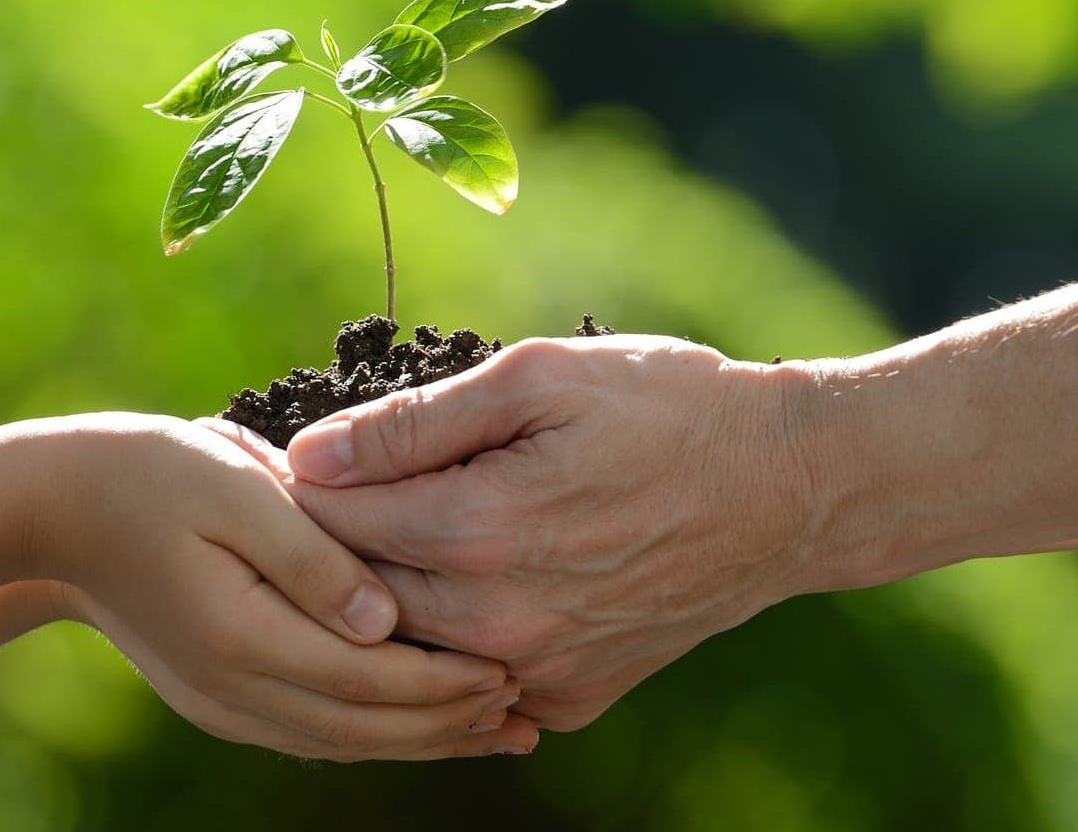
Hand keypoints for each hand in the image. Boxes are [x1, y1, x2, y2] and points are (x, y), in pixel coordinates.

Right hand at [17, 413, 536, 759]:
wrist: (54, 511)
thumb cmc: (149, 475)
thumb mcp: (235, 488)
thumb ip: (314, 556)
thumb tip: (385, 621)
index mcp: (242, 636)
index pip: (369, 679)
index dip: (445, 682)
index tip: (511, 668)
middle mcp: (234, 690)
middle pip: (365, 728)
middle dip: (449, 724)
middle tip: (525, 710)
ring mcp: (223, 703)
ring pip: (343, 742)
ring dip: (421, 739)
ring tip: (496, 729)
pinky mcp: (221, 699)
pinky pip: (314, 732)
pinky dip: (376, 732)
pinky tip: (420, 720)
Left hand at [276, 336, 819, 730]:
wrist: (789, 490)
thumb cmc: (668, 409)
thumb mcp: (540, 379)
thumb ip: (417, 423)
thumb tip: (311, 454)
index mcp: (481, 530)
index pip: (331, 520)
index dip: (298, 481)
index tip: (289, 455)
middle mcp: (500, 621)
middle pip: (355, 594)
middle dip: (328, 542)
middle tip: (324, 492)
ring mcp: (538, 671)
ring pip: (410, 645)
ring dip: (385, 596)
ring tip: (393, 531)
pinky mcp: (572, 698)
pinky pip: (478, 681)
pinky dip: (458, 640)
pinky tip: (471, 584)